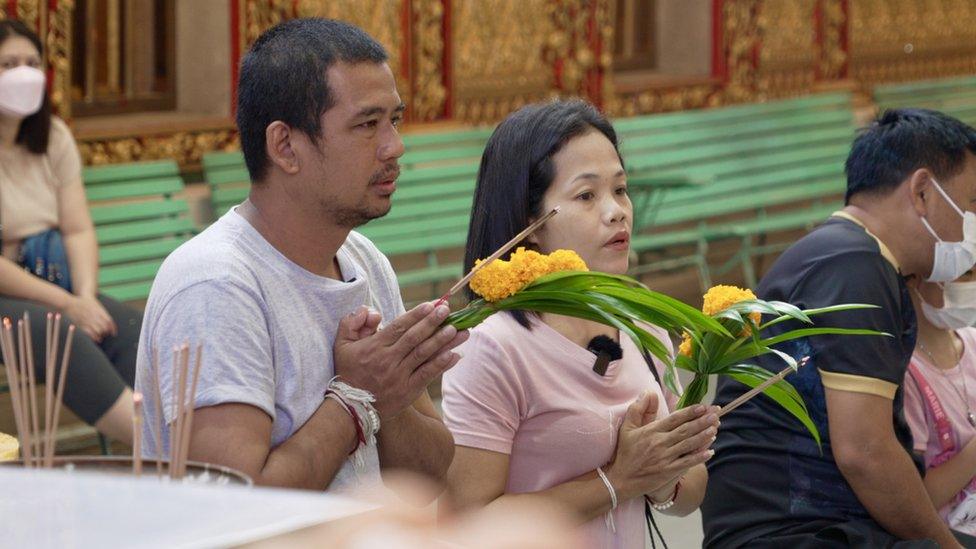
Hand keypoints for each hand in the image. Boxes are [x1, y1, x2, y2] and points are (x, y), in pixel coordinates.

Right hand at [64, 295, 116, 341]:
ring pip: (99, 331)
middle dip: (106, 332)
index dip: (113, 328)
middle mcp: (94, 316)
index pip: (109, 321)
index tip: (114, 333)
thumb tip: (108, 322)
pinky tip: (96, 339)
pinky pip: (90, 333)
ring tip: (101, 338)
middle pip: (105, 327)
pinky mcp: (81, 324)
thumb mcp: (95, 305)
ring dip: (101, 335)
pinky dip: (94, 337)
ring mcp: (88, 320)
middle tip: (106, 335)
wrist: (69, 303)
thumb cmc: (83, 303)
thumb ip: (102, 313)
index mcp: (99, 310)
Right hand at [333, 302, 468, 418]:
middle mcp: (388, 361)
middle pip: (414, 338)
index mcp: (374, 347)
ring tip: (458, 330)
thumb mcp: (342, 345)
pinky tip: (454, 355)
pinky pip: (427, 375)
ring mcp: (399, 377)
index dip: (417, 315)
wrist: (351, 408)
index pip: (399, 327)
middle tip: (447, 310)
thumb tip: (373, 312)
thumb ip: (353, 323)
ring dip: (442, 341)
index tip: (432, 304)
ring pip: (424, 355)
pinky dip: (441, 365)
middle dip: (432, 322)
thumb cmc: (348, 372)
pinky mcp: (407, 391)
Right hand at [606, 392, 718, 500]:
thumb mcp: (626, 428)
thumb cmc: (625, 452)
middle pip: (685, 430)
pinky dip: (699, 457)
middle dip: (702, 421)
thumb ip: (637, 409)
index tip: (702, 406)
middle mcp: (660, 443)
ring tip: (715, 427)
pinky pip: (687, 462)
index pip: (674, 419)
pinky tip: (710, 451)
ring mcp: (665, 458)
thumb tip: (648, 393)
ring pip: (688, 444)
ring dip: (703, 436)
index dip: (689, 412)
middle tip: (716, 413)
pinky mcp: (668, 471)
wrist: (621, 479)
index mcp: (651, 431)